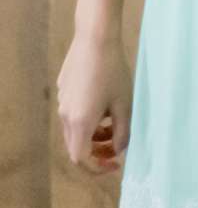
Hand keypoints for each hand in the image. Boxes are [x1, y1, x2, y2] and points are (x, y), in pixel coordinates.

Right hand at [57, 31, 132, 173]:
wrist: (95, 41)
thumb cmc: (114, 72)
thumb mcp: (125, 104)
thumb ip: (123, 132)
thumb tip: (120, 151)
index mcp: (80, 122)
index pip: (80, 159)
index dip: (97, 167)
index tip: (115, 164)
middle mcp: (66, 116)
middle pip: (76, 147)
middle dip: (96, 153)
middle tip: (116, 150)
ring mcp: (62, 103)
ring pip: (74, 132)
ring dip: (93, 137)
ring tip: (113, 129)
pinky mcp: (64, 92)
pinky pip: (73, 116)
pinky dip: (88, 122)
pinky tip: (105, 108)